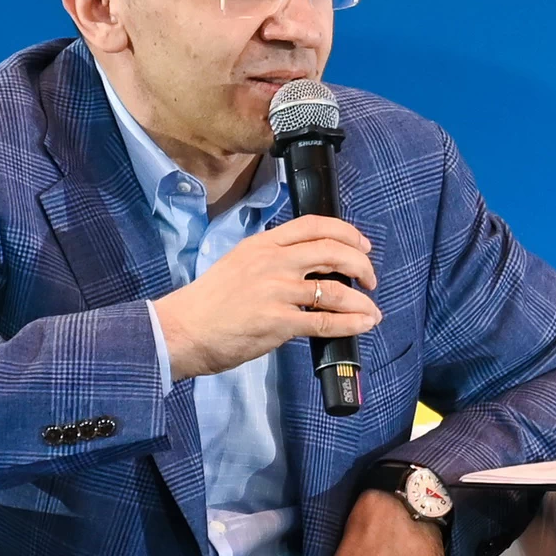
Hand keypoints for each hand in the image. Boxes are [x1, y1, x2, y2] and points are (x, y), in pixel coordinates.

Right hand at [153, 215, 379, 381]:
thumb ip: (270, 260)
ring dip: (362, 300)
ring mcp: (276, 292)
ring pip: (335, 290)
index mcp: (263, 244)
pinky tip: (363, 324)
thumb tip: (306, 267)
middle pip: (332, 251)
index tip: (362, 245)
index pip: (314, 225)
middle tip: (370, 278)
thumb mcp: (238, 264)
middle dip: (361, 263)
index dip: (346, 232)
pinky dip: (351, 323)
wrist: (183, 330)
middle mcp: (273, 262)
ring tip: (372, 309)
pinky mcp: (278, 322)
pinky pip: (325, 321)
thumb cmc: (208, 302)